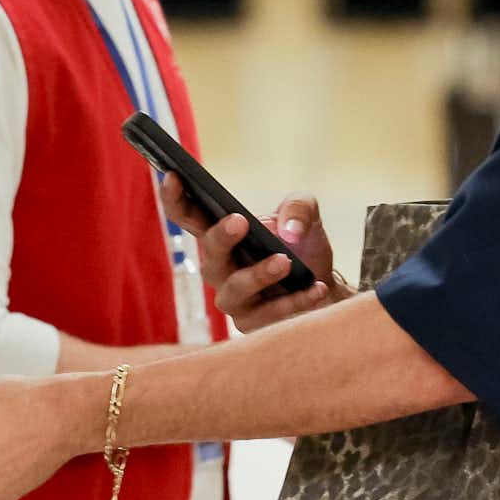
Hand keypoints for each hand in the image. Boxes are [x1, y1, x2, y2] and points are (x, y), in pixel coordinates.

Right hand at [159, 177, 341, 334]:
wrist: (326, 288)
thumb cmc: (302, 247)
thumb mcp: (304, 215)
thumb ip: (298, 207)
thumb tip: (287, 230)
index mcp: (220, 235)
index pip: (188, 216)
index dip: (175, 198)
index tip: (173, 175)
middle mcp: (218, 267)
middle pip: (209, 254)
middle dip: (221, 238)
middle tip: (240, 222)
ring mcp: (233, 298)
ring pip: (235, 289)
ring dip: (258, 274)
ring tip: (285, 261)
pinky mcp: (252, 323)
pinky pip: (269, 314)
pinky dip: (295, 299)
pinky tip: (315, 287)